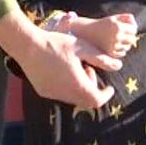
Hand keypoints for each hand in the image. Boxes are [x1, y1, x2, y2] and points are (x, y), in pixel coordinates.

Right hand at [0, 11, 119, 108]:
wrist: (27, 45)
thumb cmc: (57, 43)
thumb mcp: (82, 47)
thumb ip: (101, 59)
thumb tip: (118, 66)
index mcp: (76, 84)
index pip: (96, 100)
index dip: (106, 96)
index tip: (109, 87)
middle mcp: (63, 93)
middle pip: (85, 101)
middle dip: (92, 89)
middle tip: (89, 69)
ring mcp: (51, 93)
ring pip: (73, 98)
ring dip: (80, 88)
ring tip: (76, 67)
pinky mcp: (43, 91)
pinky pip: (61, 95)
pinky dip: (68, 88)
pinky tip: (64, 71)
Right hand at [70, 13, 137, 58]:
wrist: (87, 33)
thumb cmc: (103, 24)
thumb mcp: (114, 17)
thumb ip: (127, 17)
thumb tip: (135, 25)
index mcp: (118, 27)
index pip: (134, 30)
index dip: (131, 28)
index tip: (126, 28)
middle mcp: (116, 37)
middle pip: (132, 39)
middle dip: (129, 37)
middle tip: (123, 35)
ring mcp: (113, 46)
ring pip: (128, 47)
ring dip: (125, 44)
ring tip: (117, 40)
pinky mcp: (110, 53)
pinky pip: (122, 54)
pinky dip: (120, 50)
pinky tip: (114, 46)